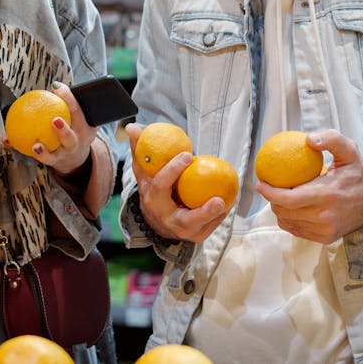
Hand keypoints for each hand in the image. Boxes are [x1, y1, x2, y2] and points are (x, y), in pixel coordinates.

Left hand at [4, 81, 99, 175]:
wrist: (78, 157)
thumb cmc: (75, 129)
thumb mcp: (81, 118)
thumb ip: (71, 105)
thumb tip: (54, 84)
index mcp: (85, 128)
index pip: (76, 110)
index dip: (68, 98)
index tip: (56, 86)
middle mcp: (76, 143)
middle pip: (70, 138)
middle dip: (63, 130)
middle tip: (54, 120)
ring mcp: (64, 154)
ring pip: (54, 155)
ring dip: (43, 152)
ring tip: (35, 145)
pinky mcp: (53, 162)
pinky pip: (36, 155)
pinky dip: (19, 147)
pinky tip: (7, 139)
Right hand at [126, 123, 229, 243]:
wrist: (154, 220)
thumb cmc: (151, 189)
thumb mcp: (144, 172)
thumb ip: (140, 150)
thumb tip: (132, 127)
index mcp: (152, 200)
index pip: (160, 185)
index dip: (173, 170)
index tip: (188, 155)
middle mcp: (165, 219)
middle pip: (185, 219)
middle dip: (202, 212)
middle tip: (218, 198)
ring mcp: (181, 231)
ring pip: (201, 227)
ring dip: (216, 216)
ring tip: (227, 201)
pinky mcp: (194, 237)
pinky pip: (210, 228)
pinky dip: (220, 216)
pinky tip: (230, 201)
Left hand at [256, 129, 362, 243]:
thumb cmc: (356, 173)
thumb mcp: (349, 150)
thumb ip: (331, 139)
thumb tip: (308, 139)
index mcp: (327, 194)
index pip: (288, 199)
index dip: (270, 192)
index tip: (261, 183)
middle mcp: (325, 216)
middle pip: (284, 212)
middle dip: (271, 200)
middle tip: (268, 187)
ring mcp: (325, 230)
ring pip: (288, 222)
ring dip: (279, 210)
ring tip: (279, 196)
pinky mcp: (325, 238)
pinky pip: (297, 230)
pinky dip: (289, 220)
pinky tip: (290, 208)